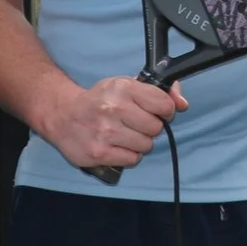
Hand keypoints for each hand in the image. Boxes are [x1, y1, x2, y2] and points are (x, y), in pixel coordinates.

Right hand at [41, 76, 187, 171]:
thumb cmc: (100, 100)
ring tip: (126, 135)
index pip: (164, 105)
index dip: (165, 110)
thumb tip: (182, 104)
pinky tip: (118, 146)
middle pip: (156, 128)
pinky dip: (129, 155)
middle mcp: (115, 109)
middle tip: (136, 124)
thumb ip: (158, 91)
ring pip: (146, 145)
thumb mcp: (126, 85)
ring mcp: (106, 132)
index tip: (157, 112)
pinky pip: (132, 160)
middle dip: (150, 128)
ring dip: (140, 143)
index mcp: (124, 88)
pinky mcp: (99, 153)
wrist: (63, 115)